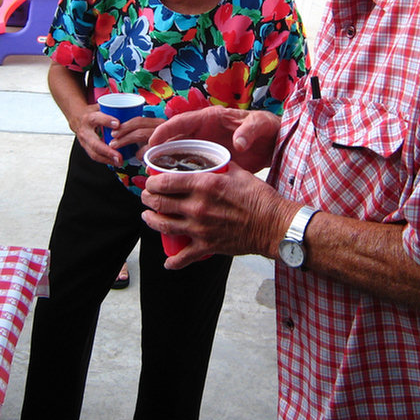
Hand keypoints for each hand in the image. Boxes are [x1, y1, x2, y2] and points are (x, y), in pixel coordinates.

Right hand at [70, 104, 156, 166]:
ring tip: (119, 162)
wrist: (77, 119)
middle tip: (119, 156)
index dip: (107, 121)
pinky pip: (96, 156)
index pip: (97, 119)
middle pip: (95, 143)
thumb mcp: (100, 106)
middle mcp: (85, 131)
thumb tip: (132, 107)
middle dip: (107, 150)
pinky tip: (115, 162)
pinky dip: (106, 161)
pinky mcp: (87, 148)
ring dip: (107, 159)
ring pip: (94, 153)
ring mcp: (84, 142)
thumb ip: (113, 108)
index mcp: (89, 118)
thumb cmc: (93, 112)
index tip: (118, 124)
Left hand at [140, 162, 288, 268]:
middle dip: (147, 198)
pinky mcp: (206, 246)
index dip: (152, 181)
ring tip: (147, 216)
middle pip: (160, 202)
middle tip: (146, 196)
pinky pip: (183, 256)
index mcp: (204, 184)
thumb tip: (210, 158)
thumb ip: (220, 165)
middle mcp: (198, 206)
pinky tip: (167, 261)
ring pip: (164, 225)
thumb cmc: (260, 198)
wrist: (274, 226)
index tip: (150, 180)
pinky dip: (173, 261)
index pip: (167, 181)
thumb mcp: (239, 173)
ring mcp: (200, 228)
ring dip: (151, 220)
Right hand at [148, 107, 280, 172]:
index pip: (183, 121)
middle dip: (159, 149)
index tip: (153, 141)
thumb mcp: (260, 124)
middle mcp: (203, 132)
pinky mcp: (210, 161)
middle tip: (146, 164)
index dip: (166, 130)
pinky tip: (173, 187)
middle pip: (175, 139)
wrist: (274, 143)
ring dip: (166, 163)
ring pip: (179, 154)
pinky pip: (190, 167)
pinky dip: (181, 175)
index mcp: (211, 118)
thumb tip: (239, 142)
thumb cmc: (266, 128)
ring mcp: (205, 147)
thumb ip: (249, 130)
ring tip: (153, 177)